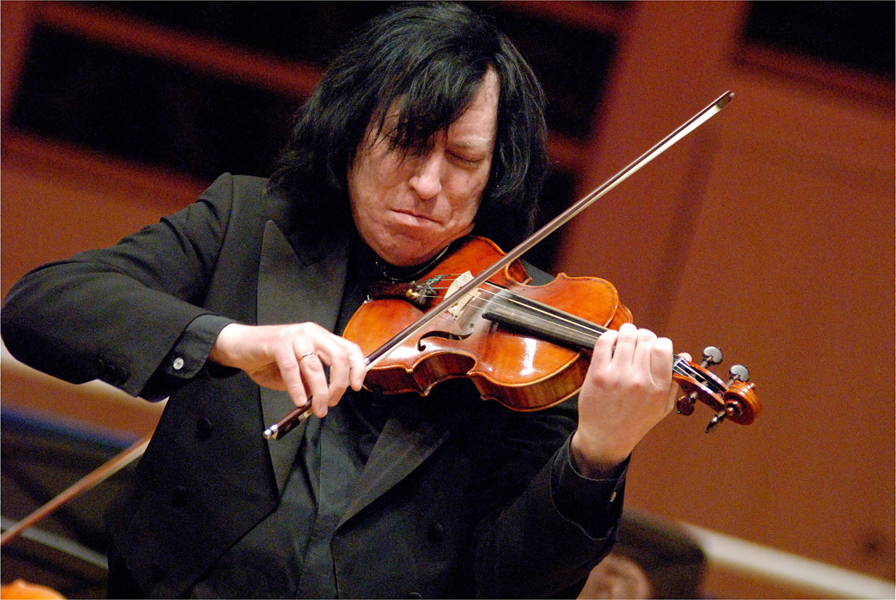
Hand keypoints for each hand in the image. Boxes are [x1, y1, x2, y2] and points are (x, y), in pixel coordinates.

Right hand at [208, 323, 365, 417]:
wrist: (240, 347)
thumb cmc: (270, 360)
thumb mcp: (299, 372)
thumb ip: (313, 381)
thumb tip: (326, 399)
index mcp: (322, 338)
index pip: (350, 350)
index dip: (358, 369)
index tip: (356, 387)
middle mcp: (313, 333)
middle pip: (338, 358)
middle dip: (339, 385)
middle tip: (331, 403)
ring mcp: (296, 336)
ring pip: (316, 366)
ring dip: (319, 392)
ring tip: (316, 408)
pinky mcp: (278, 342)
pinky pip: (292, 368)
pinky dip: (297, 388)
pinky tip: (298, 401)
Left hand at [571, 322, 686, 476]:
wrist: (605, 439)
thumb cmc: (635, 422)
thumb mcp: (662, 407)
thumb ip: (674, 380)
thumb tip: (685, 354)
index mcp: (658, 388)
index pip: (664, 348)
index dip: (660, 343)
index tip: (655, 347)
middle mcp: (639, 381)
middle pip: (645, 339)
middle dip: (644, 336)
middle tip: (639, 341)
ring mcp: (617, 377)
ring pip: (626, 336)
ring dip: (627, 332)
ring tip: (626, 337)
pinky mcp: (597, 374)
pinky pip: (604, 342)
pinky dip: (609, 336)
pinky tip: (612, 341)